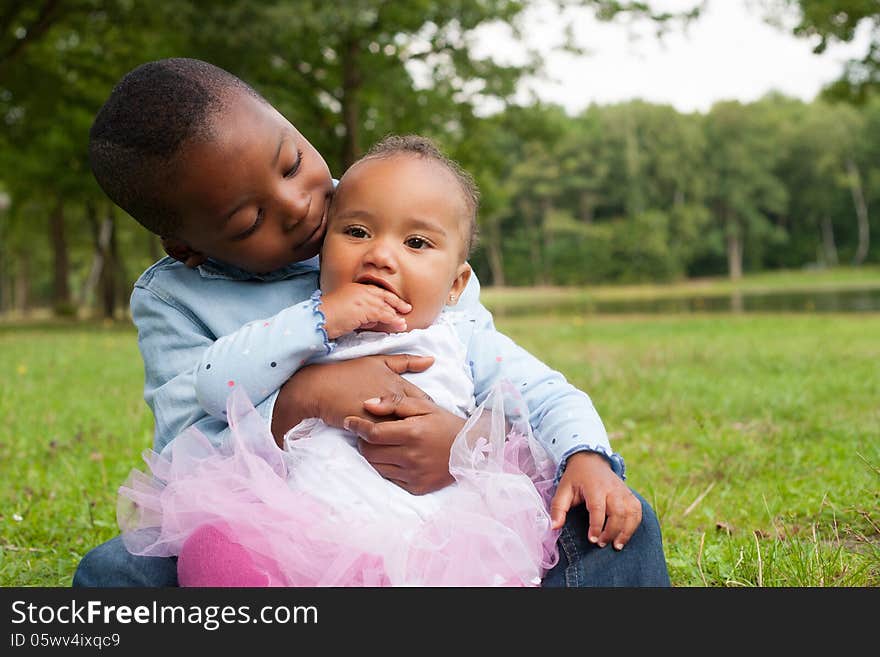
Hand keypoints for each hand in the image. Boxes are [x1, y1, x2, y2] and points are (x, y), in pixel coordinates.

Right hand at [270, 354, 433, 445]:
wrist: (320, 387)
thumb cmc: (349, 372)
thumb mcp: (379, 361)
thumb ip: (406, 361)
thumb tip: (432, 360)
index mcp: (398, 384)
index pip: (424, 402)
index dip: (428, 413)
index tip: (430, 421)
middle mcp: (394, 400)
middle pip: (418, 420)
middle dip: (423, 428)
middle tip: (426, 437)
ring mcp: (382, 415)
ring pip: (404, 431)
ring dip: (410, 438)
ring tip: (414, 446)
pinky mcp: (368, 428)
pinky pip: (386, 440)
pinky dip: (393, 445)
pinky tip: (397, 450)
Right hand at [319, 282, 411, 338]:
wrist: (318, 320)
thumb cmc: (328, 319)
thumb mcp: (349, 313)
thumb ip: (363, 314)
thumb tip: (376, 320)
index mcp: (354, 288)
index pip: (376, 291)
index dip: (388, 298)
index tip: (397, 304)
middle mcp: (360, 289)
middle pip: (384, 295)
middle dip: (397, 303)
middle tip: (407, 308)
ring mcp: (362, 297)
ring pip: (385, 306)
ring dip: (396, 315)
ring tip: (404, 323)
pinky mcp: (364, 308)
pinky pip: (383, 314)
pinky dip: (393, 320)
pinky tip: (399, 324)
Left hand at [344, 396, 465, 495]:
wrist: (471, 450)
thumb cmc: (444, 424)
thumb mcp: (424, 405)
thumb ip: (394, 402)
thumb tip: (366, 404)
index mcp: (413, 433)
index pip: (373, 433)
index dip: (357, 427)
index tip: (348, 422)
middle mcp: (411, 457)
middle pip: (369, 452)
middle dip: (363, 441)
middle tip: (369, 433)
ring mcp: (413, 475)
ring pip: (375, 466)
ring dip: (373, 454)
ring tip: (382, 444)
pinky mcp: (416, 487)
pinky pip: (389, 478)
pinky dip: (386, 467)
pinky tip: (395, 457)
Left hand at [549, 451, 641, 549]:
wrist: (591, 460)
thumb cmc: (576, 478)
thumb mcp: (563, 489)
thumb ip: (558, 508)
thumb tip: (554, 527)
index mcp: (594, 486)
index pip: (598, 508)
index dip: (597, 526)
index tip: (592, 540)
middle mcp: (612, 488)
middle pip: (618, 512)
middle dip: (611, 532)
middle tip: (601, 544)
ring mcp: (623, 491)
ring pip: (631, 513)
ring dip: (626, 531)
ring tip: (616, 545)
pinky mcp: (630, 495)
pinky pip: (637, 511)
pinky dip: (634, 525)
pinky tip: (625, 535)